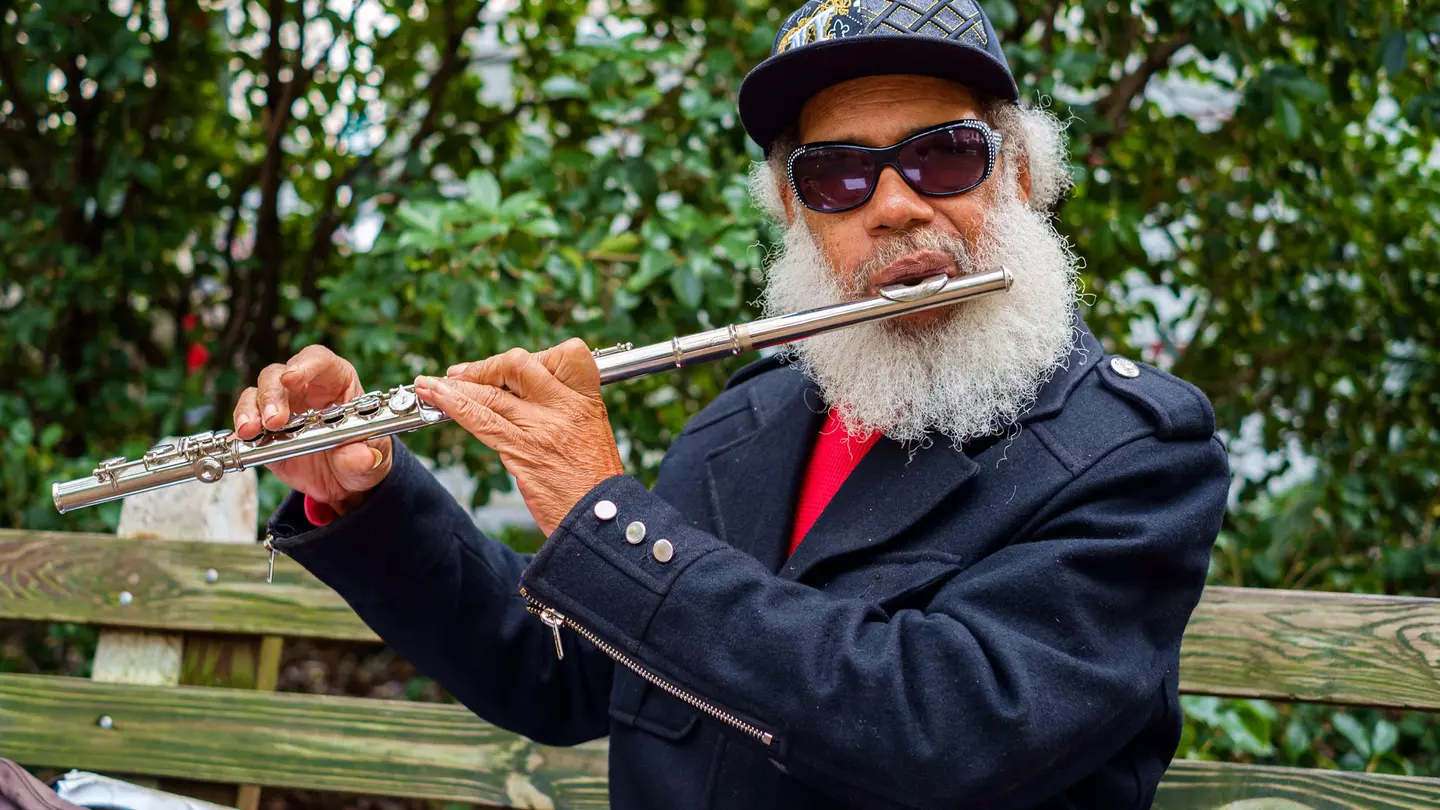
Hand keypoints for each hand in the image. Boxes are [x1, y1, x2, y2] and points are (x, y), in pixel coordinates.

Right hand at [233, 345, 392, 513]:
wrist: (345, 482)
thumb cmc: (361, 456)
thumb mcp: (372, 459)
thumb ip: (365, 457)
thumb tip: (363, 457)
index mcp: (336, 383)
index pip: (319, 360)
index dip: (305, 364)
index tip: (292, 378)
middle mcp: (304, 389)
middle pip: (279, 375)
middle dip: (272, 395)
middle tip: (273, 420)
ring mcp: (281, 408)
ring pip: (256, 394)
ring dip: (249, 410)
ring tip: (250, 431)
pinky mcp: (264, 432)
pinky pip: (245, 422)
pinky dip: (240, 431)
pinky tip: (241, 442)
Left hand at [414, 338, 623, 535]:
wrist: (600, 519)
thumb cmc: (594, 481)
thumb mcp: (591, 432)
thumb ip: (562, 409)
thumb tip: (522, 393)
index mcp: (588, 399)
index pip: (565, 353)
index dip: (536, 355)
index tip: (513, 368)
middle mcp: (566, 407)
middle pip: (520, 364)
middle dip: (485, 367)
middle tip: (461, 375)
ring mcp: (543, 427)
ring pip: (492, 393)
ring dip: (455, 386)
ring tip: (430, 386)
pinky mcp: (522, 451)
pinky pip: (482, 420)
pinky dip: (454, 406)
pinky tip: (437, 398)